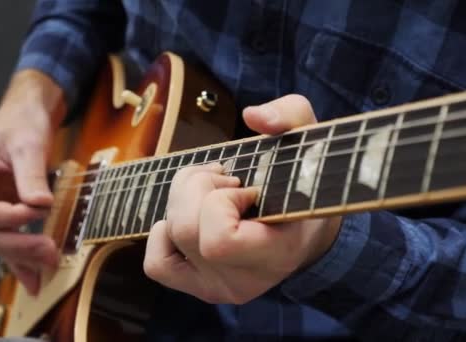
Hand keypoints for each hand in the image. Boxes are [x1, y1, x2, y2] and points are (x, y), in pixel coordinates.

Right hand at [0, 70, 65, 294]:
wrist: (25, 115)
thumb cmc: (21, 122)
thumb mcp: (28, 142)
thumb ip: (31, 173)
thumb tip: (39, 205)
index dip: (7, 217)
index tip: (36, 213)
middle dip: (18, 245)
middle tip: (49, 252)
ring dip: (22, 257)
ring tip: (48, 268)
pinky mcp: (2, 212)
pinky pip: (7, 240)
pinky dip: (21, 260)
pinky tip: (34, 279)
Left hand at [143, 95, 341, 303]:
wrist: (307, 233)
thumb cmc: (304, 184)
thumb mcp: (308, 142)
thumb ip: (290, 116)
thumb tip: (252, 116)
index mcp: (277, 254)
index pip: (220, 240)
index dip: (222, 201)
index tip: (246, 188)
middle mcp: (244, 281)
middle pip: (186, 230)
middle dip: (198, 187)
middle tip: (227, 178)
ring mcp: (218, 287)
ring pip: (171, 236)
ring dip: (183, 197)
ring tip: (212, 188)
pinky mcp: (198, 285)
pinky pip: (157, 264)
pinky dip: (163, 233)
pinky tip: (191, 215)